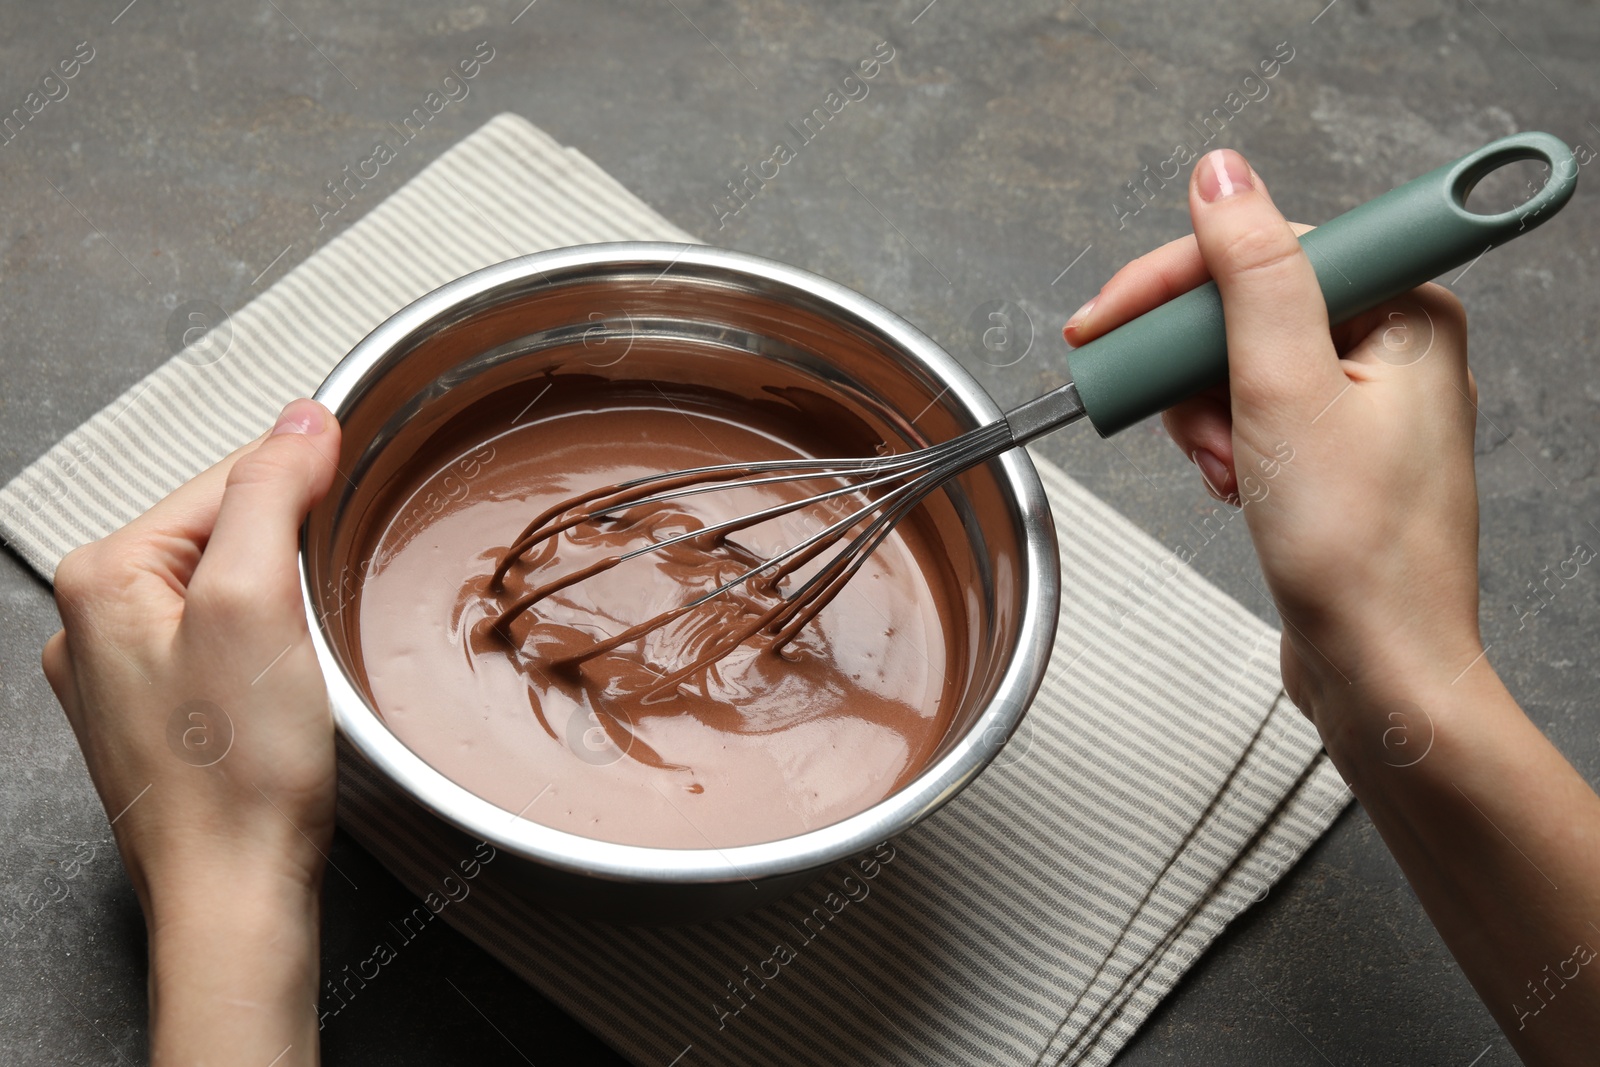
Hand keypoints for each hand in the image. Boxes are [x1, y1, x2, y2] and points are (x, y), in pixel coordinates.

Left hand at [42, 398, 341, 1065]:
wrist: (232, 894)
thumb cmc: (238, 771)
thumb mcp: (257, 604)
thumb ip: (270, 495)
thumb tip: (301, 419)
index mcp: (103, 577)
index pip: (224, 481)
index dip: (301, 487)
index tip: (354, 508)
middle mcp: (94, 621)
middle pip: (221, 532)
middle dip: (288, 554)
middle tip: (322, 610)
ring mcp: (121, 674)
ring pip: (223, 588)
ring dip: (280, 601)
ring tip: (306, 654)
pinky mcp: (157, 716)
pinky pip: (218, 642)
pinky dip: (264, 646)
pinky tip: (284, 686)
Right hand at [1065, 149, 1483, 734]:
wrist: (1379, 670)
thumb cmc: (1357, 555)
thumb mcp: (1285, 391)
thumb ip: (1253, 273)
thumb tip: (1222, 175)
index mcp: (1404, 310)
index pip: (1263, 249)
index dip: (1172, 284)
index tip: (1101, 324)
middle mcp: (1392, 344)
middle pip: (1243, 306)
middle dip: (1192, 370)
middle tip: (1171, 415)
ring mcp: (1363, 400)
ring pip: (1235, 363)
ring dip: (1205, 415)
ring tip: (1224, 469)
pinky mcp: (1333, 450)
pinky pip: (1249, 412)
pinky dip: (1222, 444)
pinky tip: (1232, 484)